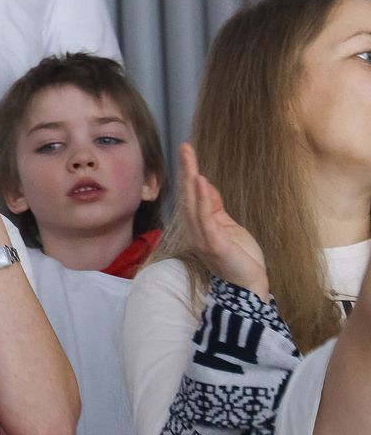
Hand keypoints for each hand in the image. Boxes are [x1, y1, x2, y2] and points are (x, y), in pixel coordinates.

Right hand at [179, 143, 269, 300]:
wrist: (249, 287)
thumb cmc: (240, 259)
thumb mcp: (228, 226)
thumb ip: (215, 208)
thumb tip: (206, 186)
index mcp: (199, 226)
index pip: (191, 196)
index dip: (188, 174)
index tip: (187, 152)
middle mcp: (196, 231)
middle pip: (188, 196)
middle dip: (186, 171)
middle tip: (184, 148)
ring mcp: (203, 238)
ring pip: (193, 205)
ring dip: (191, 181)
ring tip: (190, 161)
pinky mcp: (214, 244)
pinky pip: (206, 219)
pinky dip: (203, 200)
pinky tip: (202, 183)